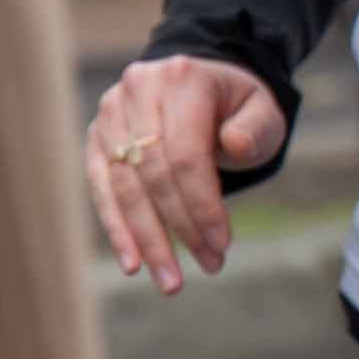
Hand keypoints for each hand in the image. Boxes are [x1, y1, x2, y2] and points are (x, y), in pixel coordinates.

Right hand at [85, 53, 285, 287]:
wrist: (201, 83)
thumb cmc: (236, 106)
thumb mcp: (262, 110)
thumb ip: (255, 128)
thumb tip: (235, 146)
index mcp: (182, 78)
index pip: (186, 154)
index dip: (201, 204)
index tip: (222, 244)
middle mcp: (137, 91)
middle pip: (152, 174)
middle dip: (178, 228)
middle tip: (207, 267)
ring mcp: (110, 114)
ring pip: (123, 186)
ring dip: (146, 239)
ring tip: (170, 281)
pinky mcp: (96, 138)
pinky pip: (101, 189)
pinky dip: (117, 228)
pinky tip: (132, 263)